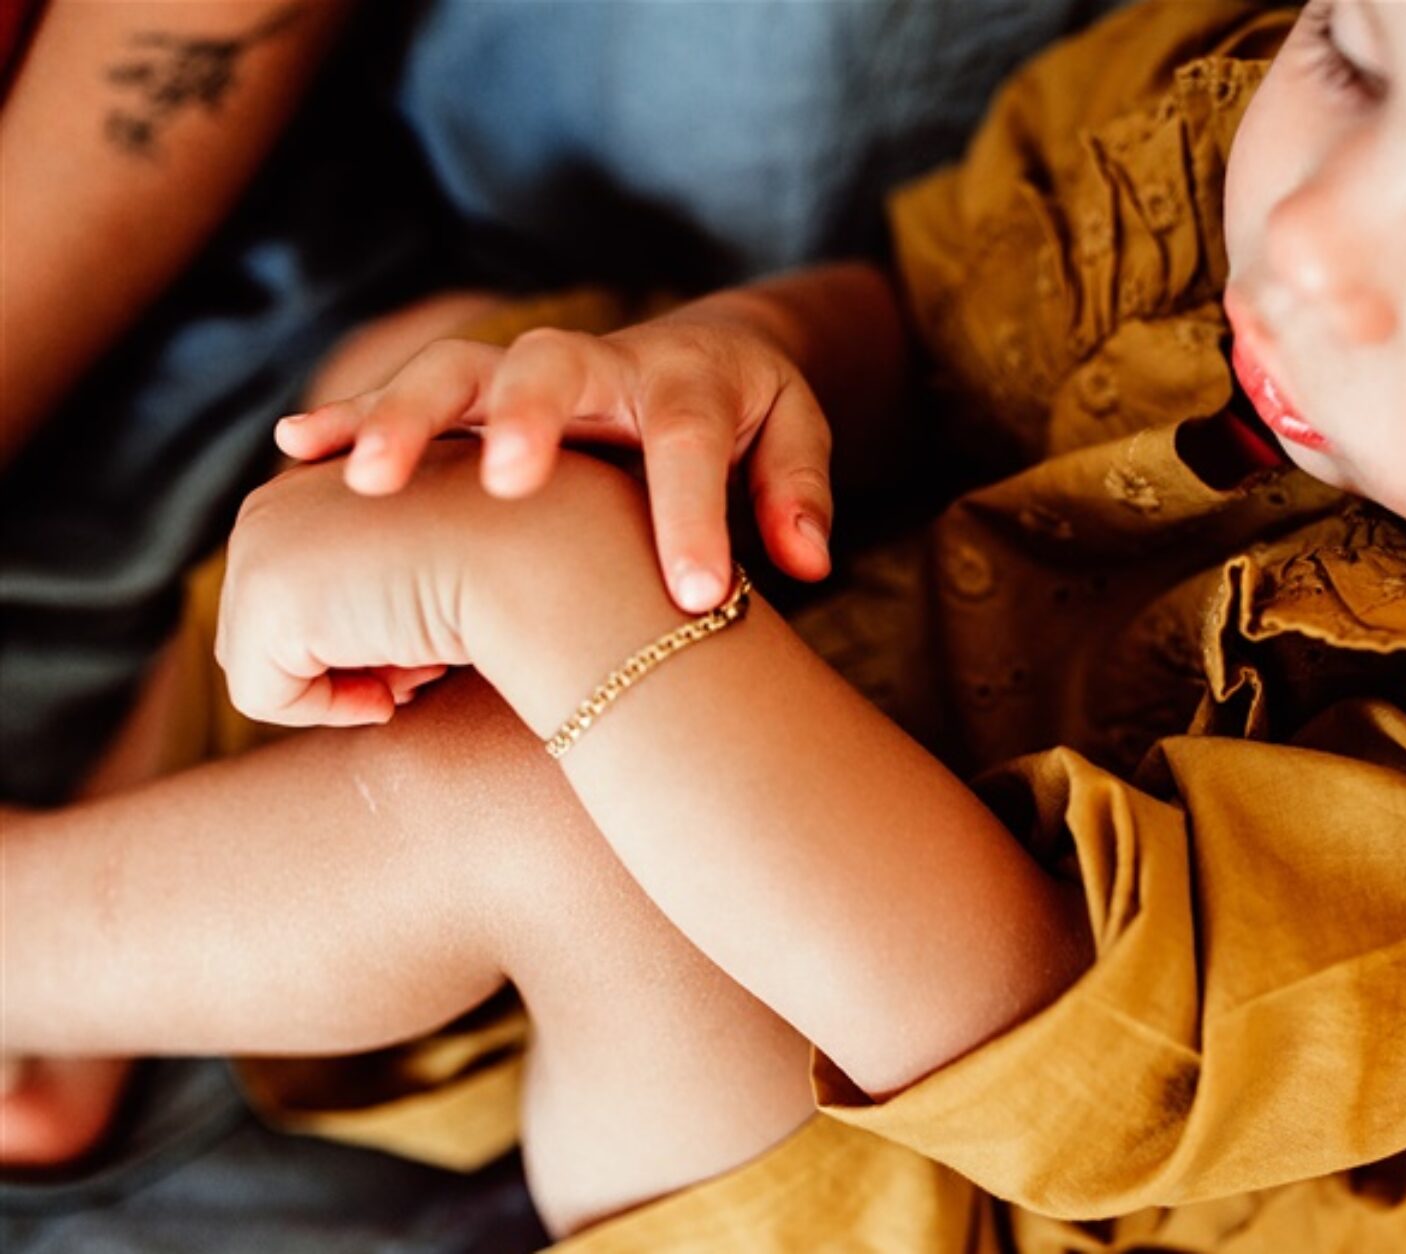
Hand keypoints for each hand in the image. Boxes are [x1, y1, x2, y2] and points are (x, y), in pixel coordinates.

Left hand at [216, 442, 652, 727]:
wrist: (545, 551)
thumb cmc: (528, 557)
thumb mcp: (449, 552)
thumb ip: (397, 573)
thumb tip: (378, 659)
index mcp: (318, 478)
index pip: (309, 592)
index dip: (370, 631)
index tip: (438, 627)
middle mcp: (274, 503)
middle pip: (277, 630)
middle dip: (350, 660)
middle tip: (430, 660)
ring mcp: (260, 550)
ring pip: (265, 663)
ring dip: (347, 682)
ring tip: (422, 664)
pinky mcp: (267, 602)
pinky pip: (265, 697)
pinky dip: (332, 710)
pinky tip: (399, 684)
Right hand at [275, 296, 833, 611]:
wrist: (689, 357)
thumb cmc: (740, 417)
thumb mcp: (788, 438)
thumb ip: (796, 492)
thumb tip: (805, 559)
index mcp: (685, 380)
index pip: (689, 440)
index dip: (693, 515)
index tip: (698, 595)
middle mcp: (596, 363)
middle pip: (552, 368)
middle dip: (528, 422)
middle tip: (508, 484)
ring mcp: (523, 371)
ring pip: (458, 373)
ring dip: (410, 418)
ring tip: (367, 479)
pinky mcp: (472, 393)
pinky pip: (402, 394)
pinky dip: (353, 417)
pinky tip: (300, 451)